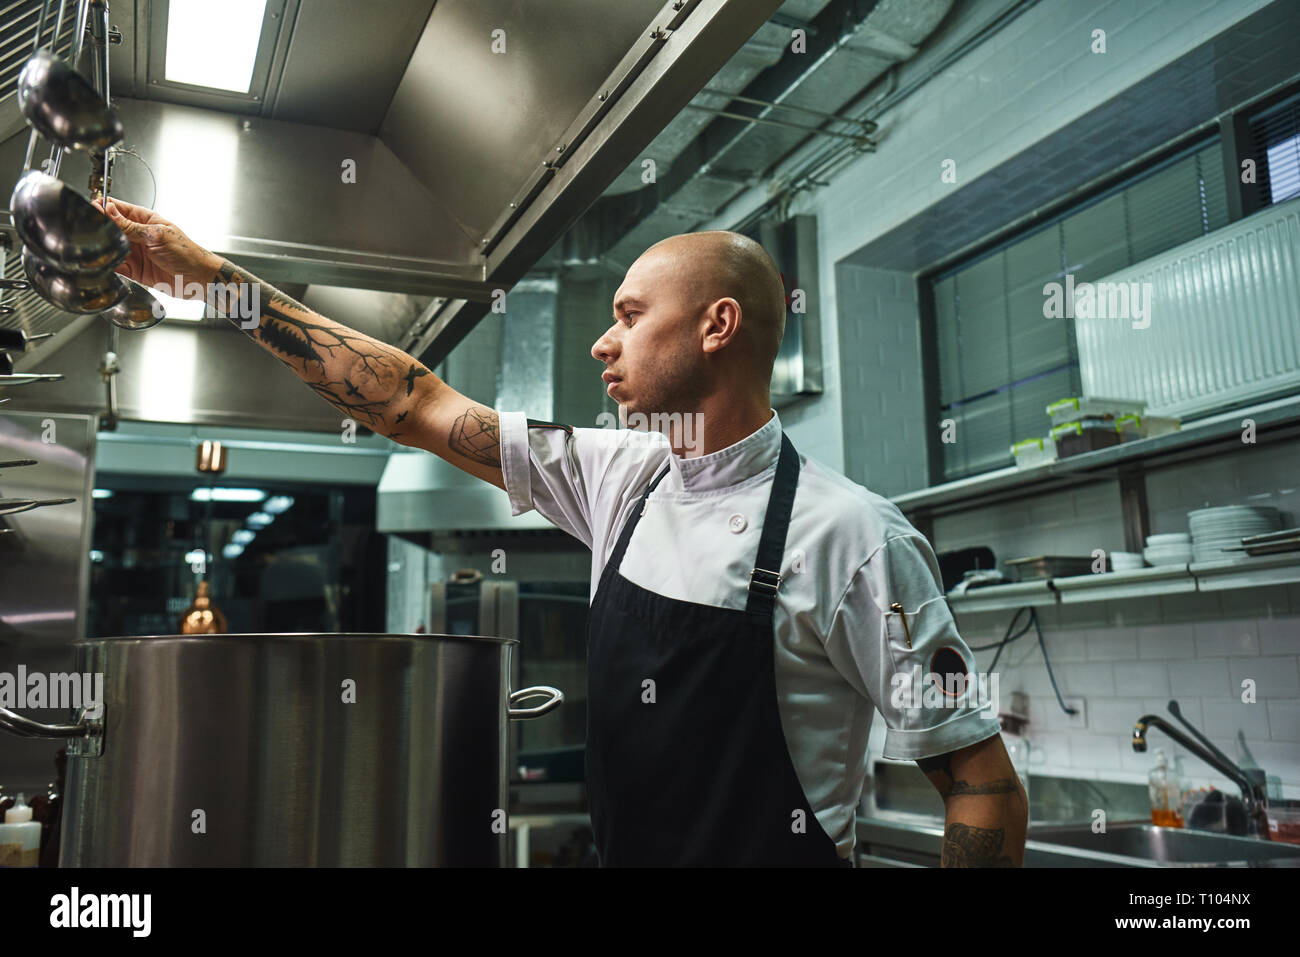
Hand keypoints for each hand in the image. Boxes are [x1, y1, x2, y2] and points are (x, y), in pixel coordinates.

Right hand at [95, 197, 221, 296]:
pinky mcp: (134, 271)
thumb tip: (108, 210)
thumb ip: (131, 226)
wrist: (199, 279)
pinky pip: (115, 266)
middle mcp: (136, 235)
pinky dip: (107, 265)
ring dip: (102, 247)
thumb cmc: (187, 253)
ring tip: (93, 247)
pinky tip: (102, 263)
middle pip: (108, 227)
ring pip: (109, 246)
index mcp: (143, 220)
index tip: (90, 211)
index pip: (115, 208)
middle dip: (98, 228)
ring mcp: (134, 252)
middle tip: (88, 230)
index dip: (101, 207)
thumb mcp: (157, 235)